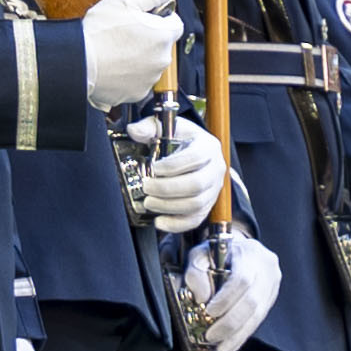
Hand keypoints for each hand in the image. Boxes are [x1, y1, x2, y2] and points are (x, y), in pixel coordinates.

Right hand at [80, 0, 185, 107]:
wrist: (77, 63)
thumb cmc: (99, 33)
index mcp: (163, 36)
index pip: (175, 22)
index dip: (159, 17)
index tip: (142, 17)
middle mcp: (161, 60)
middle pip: (162, 44)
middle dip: (148, 37)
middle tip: (124, 32)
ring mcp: (149, 79)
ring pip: (149, 62)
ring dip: (138, 56)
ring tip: (115, 49)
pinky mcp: (135, 93)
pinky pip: (137, 80)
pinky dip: (128, 74)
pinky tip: (112, 65)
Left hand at [119, 110, 226, 227]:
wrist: (195, 152)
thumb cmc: (181, 140)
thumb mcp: (168, 127)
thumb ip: (150, 126)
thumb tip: (134, 130)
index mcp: (208, 147)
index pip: (195, 158)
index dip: (172, 166)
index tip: (153, 168)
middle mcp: (216, 169)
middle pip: (196, 184)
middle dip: (167, 189)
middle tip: (146, 187)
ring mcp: (213, 190)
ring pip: (196, 204)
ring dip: (169, 206)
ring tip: (148, 202)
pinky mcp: (207, 206)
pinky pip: (195, 220)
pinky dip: (176, 224)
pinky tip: (159, 221)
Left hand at [175, 221, 282, 350]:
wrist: (238, 250)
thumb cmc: (217, 253)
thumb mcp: (200, 255)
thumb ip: (195, 273)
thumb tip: (202, 298)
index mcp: (250, 253)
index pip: (242, 279)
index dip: (226, 299)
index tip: (209, 312)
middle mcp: (267, 268)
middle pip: (252, 301)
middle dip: (230, 323)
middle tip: (210, 336)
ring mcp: (273, 285)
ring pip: (257, 315)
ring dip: (237, 335)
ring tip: (219, 349)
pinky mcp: (271, 299)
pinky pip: (258, 321)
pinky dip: (242, 336)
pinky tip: (229, 347)